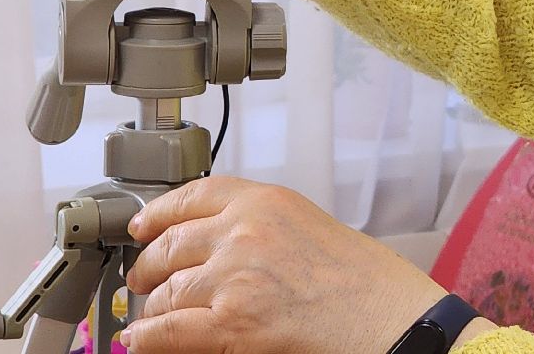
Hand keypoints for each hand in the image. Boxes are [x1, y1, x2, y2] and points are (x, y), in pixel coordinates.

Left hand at [121, 175, 462, 353]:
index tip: (144, 226)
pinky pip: (165, 331)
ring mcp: (232, 277)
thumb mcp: (311, 229)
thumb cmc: (368, 284)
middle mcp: (242, 232)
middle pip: (168, 244)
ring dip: (151, 309)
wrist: (392, 319)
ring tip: (149, 320)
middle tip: (142, 281)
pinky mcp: (229, 323)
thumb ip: (262, 230)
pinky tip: (140, 342)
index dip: (158, 214)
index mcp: (267, 202)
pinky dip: (147, 339)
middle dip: (149, 267)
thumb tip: (219, 249)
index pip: (192, 195)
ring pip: (163, 292)